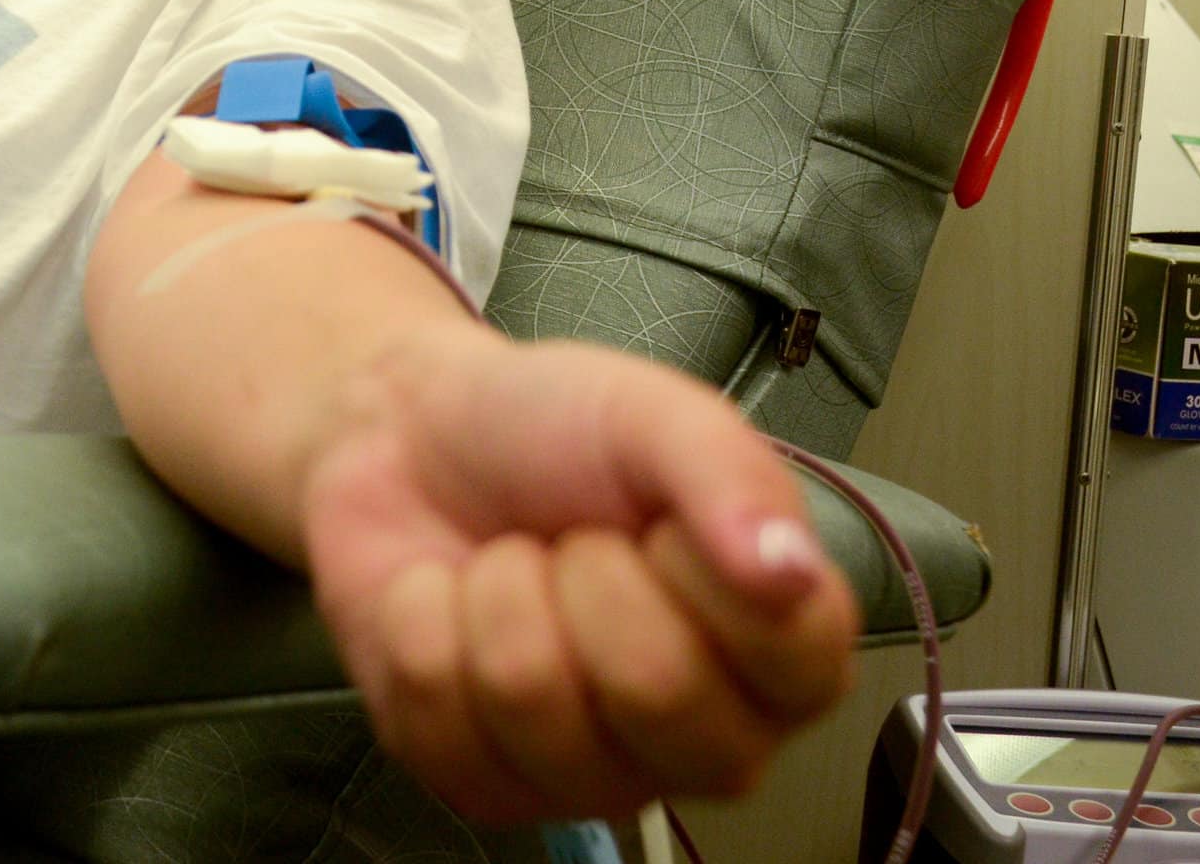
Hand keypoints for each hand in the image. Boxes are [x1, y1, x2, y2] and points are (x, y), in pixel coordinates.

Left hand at [301, 330, 858, 825]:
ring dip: (495, 597)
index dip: (704, 572)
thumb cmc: (546, 431)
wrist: (408, 439)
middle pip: (656, 694)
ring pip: (533, 704)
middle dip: (585, 577)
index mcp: (780, 644)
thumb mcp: (650, 412)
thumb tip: (789, 570)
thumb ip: (732, 471)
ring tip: (509, 567)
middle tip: (575, 540)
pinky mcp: (487, 788)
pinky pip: (441, 720)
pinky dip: (424, 626)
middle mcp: (708, 734)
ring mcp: (598, 777)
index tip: (662, 523)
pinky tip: (450, 604)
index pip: (791, 657)